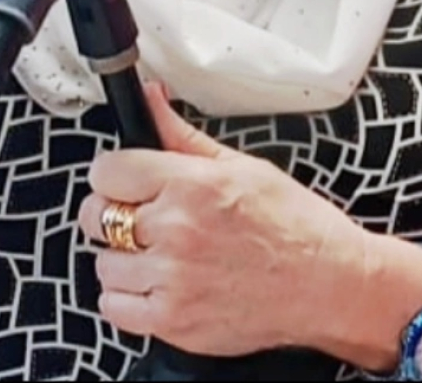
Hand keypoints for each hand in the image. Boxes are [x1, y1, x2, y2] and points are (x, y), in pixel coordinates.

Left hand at [78, 84, 377, 356]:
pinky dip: (127, 296)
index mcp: (193, 184)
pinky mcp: (171, 321)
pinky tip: (157, 282)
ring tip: (159, 252)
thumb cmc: (294, 223)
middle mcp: (177, 230)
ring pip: (103, 263)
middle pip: (96, 216)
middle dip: (113, 211)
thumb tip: (152, 100)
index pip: (108, 170)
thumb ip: (184, 137)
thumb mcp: (243, 166)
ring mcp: (171, 279)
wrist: (325, 282)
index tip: (123, 178)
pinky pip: (113, 307)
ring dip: (124, 257)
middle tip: (141, 215)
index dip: (114, 172)